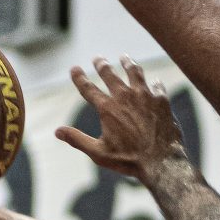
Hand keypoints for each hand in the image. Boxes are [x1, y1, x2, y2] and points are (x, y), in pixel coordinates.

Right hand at [56, 57, 184, 179]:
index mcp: (107, 108)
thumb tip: (57, 131)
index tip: (74, 69)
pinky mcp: (161, 100)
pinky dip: (153, 83)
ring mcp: (145, 96)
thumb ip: (77, 140)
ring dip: (128, 63)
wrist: (161, 161)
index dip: (79, 77)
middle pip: (110, 74)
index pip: (88, 88)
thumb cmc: (128, 160)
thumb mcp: (98, 153)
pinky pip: (156, 86)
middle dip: (102, 65)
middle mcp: (124, 96)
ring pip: (134, 72)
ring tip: (124, 58)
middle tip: (98, 59)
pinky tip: (153, 81)